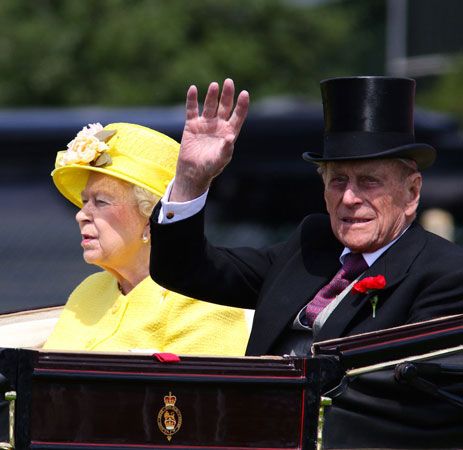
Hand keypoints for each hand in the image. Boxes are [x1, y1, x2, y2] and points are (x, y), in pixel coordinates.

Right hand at [170, 78, 248, 201]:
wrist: (193, 172)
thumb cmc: (210, 167)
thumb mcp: (220, 159)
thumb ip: (226, 149)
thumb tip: (230, 137)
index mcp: (229, 132)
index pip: (238, 116)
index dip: (242, 105)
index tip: (244, 94)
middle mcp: (218, 125)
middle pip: (225, 107)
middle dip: (227, 95)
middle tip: (229, 82)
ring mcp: (205, 124)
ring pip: (210, 105)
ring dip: (212, 95)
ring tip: (214, 85)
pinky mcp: (191, 125)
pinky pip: (192, 109)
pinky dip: (192, 99)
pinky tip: (193, 89)